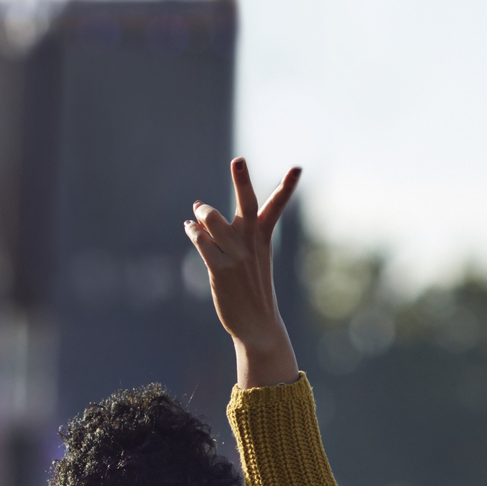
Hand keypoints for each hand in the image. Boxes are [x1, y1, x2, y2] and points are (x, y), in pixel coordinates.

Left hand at [183, 158, 301, 388]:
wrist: (257, 325)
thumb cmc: (251, 289)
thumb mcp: (252, 259)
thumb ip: (231, 234)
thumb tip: (200, 213)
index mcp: (264, 240)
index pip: (275, 208)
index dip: (286, 188)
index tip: (298, 168)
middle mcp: (252, 245)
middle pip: (248, 206)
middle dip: (243, 182)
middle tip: (239, 160)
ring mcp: (237, 258)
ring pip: (216, 222)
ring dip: (204, 212)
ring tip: (197, 211)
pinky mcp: (221, 272)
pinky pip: (203, 244)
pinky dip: (194, 232)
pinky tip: (189, 228)